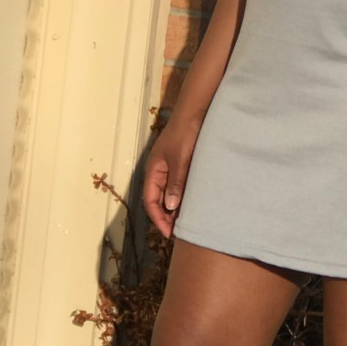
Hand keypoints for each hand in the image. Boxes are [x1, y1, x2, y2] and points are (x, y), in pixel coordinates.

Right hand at [143, 112, 202, 238]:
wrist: (196, 112)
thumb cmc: (185, 133)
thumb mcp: (180, 160)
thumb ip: (175, 183)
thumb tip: (170, 207)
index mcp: (154, 171)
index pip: (150, 201)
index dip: (158, 218)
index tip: (169, 233)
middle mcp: (160, 172)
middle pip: (159, 200)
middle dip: (167, 217)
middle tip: (181, 232)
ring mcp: (172, 169)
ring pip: (171, 195)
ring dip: (177, 209)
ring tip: (189, 223)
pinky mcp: (183, 166)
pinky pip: (181, 187)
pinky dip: (186, 198)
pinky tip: (196, 206)